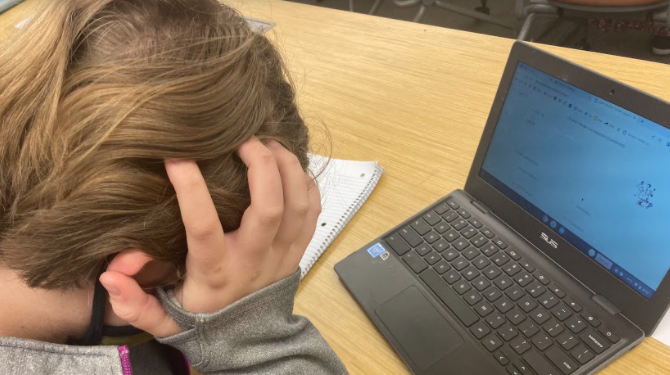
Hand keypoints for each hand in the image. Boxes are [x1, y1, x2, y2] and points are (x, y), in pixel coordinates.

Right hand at [99, 138, 320, 336]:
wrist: (248, 342)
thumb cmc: (203, 320)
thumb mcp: (163, 318)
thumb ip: (134, 303)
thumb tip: (110, 275)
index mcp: (216, 271)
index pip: (203, 226)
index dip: (190, 188)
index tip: (176, 156)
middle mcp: (253, 260)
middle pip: (269, 208)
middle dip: (261, 165)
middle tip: (244, 138)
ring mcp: (281, 254)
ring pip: (297, 205)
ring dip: (289, 168)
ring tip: (270, 143)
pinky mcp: (298, 251)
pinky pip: (312, 212)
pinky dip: (305, 184)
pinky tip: (289, 166)